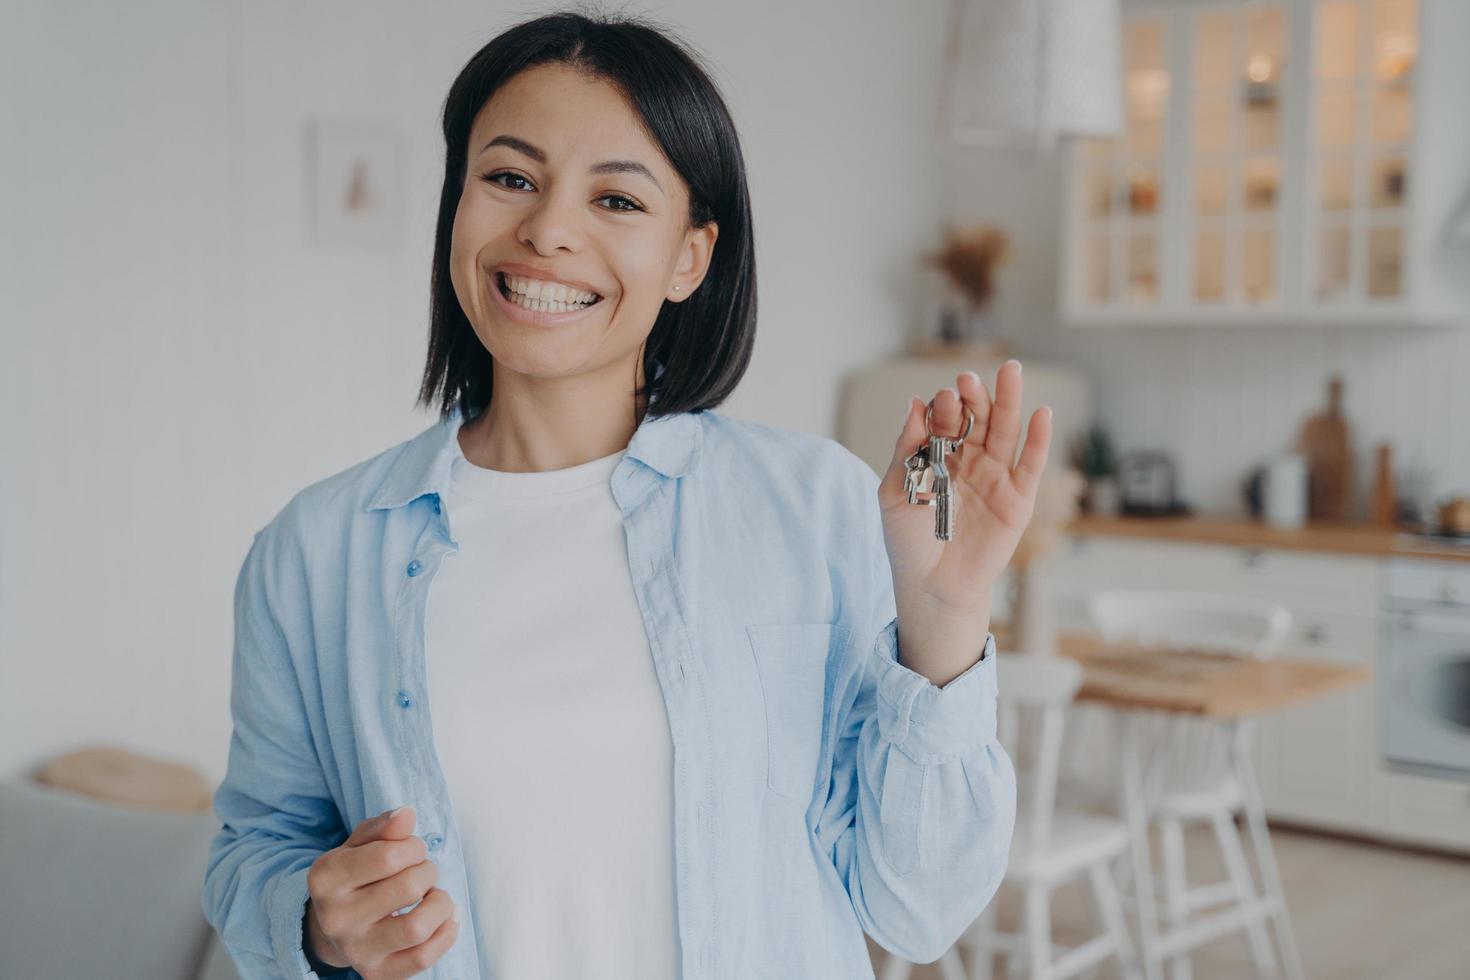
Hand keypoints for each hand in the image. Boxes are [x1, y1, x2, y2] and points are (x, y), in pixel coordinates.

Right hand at [305, 805, 459, 978]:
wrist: (333, 926)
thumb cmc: (356, 875)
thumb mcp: (360, 844)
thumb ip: (383, 827)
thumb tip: (406, 815)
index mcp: (326, 879)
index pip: (388, 856)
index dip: (413, 847)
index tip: (413, 850)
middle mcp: (336, 918)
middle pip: (408, 887)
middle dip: (428, 871)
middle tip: (423, 872)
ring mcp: (357, 950)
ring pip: (417, 928)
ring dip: (440, 904)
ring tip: (433, 897)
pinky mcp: (377, 974)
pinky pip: (424, 959)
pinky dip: (446, 934)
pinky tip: (443, 919)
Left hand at [879, 359, 1052, 618]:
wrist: (932, 585)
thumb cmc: (909, 540)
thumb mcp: (896, 491)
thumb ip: (907, 449)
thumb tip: (914, 403)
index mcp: (938, 455)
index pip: (945, 420)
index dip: (946, 406)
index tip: (943, 396)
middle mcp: (970, 460)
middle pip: (978, 419)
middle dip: (976, 397)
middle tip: (970, 378)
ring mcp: (996, 477)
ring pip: (1005, 432)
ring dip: (1009, 402)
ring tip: (1011, 373)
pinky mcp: (1019, 499)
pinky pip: (1031, 465)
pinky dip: (1039, 439)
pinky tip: (1041, 414)